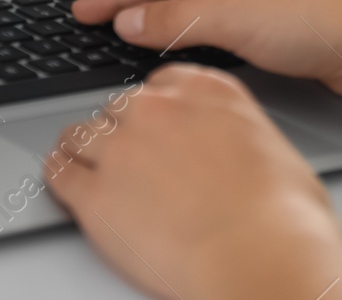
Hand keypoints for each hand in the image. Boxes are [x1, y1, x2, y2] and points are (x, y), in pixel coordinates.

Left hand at [46, 64, 341, 299]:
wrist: (263, 259)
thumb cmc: (283, 218)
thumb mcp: (270, 148)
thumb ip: (236, 133)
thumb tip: (232, 151)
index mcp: (205, 91)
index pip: (160, 83)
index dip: (153, 108)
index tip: (151, 123)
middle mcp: (156, 109)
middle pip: (119, 108)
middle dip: (122, 132)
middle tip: (130, 161)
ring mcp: (120, 149)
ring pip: (80, 136)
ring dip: (83, 151)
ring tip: (83, 165)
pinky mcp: (94, 195)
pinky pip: (58, 173)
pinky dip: (58, 176)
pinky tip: (62, 180)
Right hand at [70, 0, 341, 101]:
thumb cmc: (325, 19)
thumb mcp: (235, 19)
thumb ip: (174, 19)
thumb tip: (128, 20)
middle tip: (82, 5)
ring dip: (149, 10)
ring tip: (109, 23)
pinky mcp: (271, 20)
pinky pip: (210, 18)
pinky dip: (179, 27)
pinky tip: (160, 39)